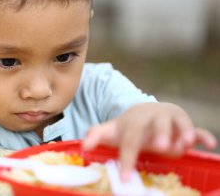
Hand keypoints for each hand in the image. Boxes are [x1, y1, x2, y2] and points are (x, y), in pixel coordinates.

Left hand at [82, 102, 216, 180]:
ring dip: (183, 132)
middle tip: (160, 147)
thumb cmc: (128, 127)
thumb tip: (83, 145)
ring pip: (179, 123)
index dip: (127, 157)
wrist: (145, 111)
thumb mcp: (112, 130)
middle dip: (159, 133)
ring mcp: (171, 120)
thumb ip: (97, 135)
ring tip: (185, 143)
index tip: (125, 177)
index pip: (129, 139)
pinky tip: (208, 144)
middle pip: (157, 124)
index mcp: (134, 121)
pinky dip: (202, 135)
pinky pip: (196, 129)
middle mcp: (153, 117)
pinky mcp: (185, 124)